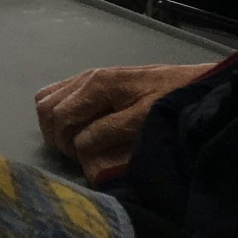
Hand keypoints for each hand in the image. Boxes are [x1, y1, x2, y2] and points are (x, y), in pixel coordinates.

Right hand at [33, 63, 207, 178]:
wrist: (191, 82)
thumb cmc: (168, 101)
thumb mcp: (142, 120)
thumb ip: (108, 131)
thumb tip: (78, 146)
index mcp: (96, 85)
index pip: (57, 115)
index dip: (63, 142)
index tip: (80, 159)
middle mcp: (85, 77)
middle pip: (46, 107)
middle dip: (56, 134)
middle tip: (76, 154)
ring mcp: (87, 77)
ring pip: (47, 99)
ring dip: (55, 124)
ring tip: (75, 142)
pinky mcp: (93, 81)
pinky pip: (60, 93)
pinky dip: (60, 112)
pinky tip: (79, 127)